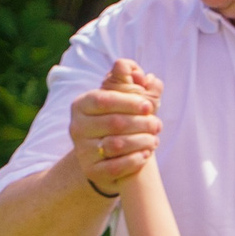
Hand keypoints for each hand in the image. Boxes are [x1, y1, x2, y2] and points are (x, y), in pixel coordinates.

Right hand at [70, 58, 163, 194]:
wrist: (103, 155)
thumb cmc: (116, 118)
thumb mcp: (121, 97)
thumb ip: (126, 79)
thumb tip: (125, 64)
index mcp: (81, 105)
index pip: (103, 100)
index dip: (129, 102)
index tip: (149, 106)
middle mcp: (76, 127)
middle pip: (114, 123)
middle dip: (141, 123)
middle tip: (158, 125)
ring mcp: (82, 151)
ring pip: (116, 145)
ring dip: (141, 141)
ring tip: (155, 139)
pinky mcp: (91, 171)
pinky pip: (116, 167)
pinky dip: (135, 160)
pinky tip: (146, 154)